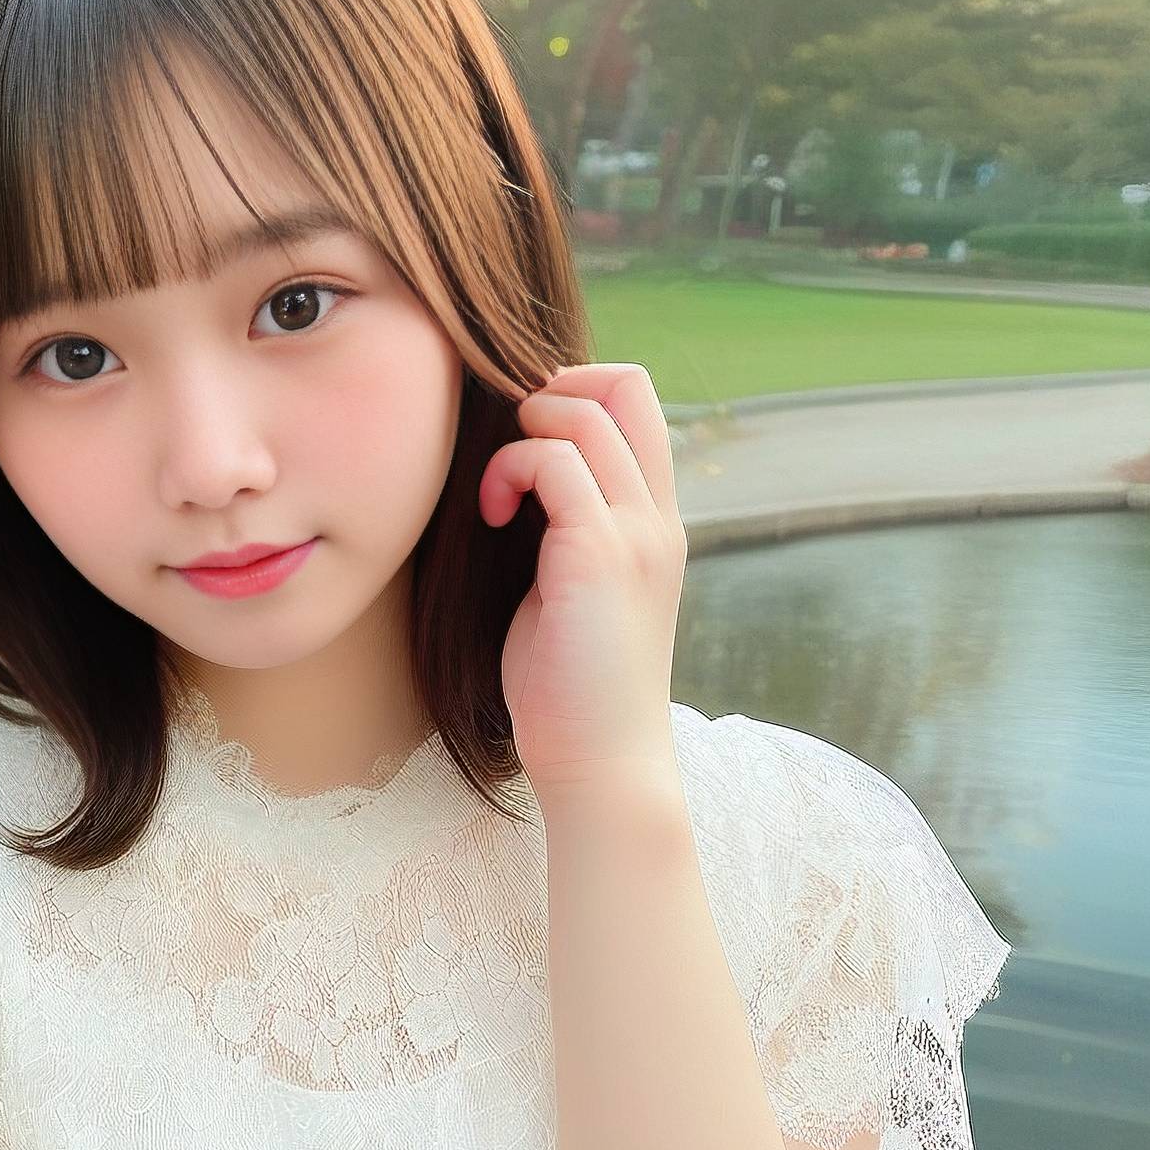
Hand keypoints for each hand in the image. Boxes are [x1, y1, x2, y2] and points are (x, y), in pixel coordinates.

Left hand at [477, 362, 685, 799]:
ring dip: (522, 433)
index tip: (523, 441)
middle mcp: (657, 516)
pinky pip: (553, 461)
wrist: (602, 764)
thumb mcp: (572, 591)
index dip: (575, 393)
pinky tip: (492, 516)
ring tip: (495, 497)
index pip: (638, 404)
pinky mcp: (598, 553)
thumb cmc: (570, 691)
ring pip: (584, 414)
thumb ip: (563, 532)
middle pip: (625, 386)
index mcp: (655, 522)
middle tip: (507, 450)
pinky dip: (509, 470)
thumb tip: (517, 483)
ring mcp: (635, 531)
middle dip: (549, 389)